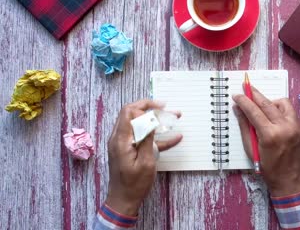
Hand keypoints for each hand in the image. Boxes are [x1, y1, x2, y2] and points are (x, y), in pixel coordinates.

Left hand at [105, 100, 181, 215]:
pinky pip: (141, 137)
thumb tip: (151, 121)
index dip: (144, 106)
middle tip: (167, 110)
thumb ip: (147, 140)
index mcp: (121, 140)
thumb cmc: (134, 185)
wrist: (123, 200)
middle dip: (150, 109)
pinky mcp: (128, 149)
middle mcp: (119, 138)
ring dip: (155, 121)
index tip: (160, 108)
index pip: (128, 112)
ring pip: (138, 124)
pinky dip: (156, 136)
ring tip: (173, 119)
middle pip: (132, 114)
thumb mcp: (145, 162)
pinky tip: (174, 138)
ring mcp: (123, 143)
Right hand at [233, 88, 299, 196]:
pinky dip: (280, 109)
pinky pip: (290, 111)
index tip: (237, 95)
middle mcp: (284, 128)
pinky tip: (273, 114)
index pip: (254, 112)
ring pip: (282, 103)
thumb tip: (238, 109)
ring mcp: (295, 127)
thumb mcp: (251, 148)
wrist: (289, 179)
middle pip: (267, 104)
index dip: (244, 101)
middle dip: (255, 94)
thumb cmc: (267, 167)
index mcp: (270, 135)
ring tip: (261, 106)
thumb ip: (245, 126)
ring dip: (270, 101)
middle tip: (247, 88)